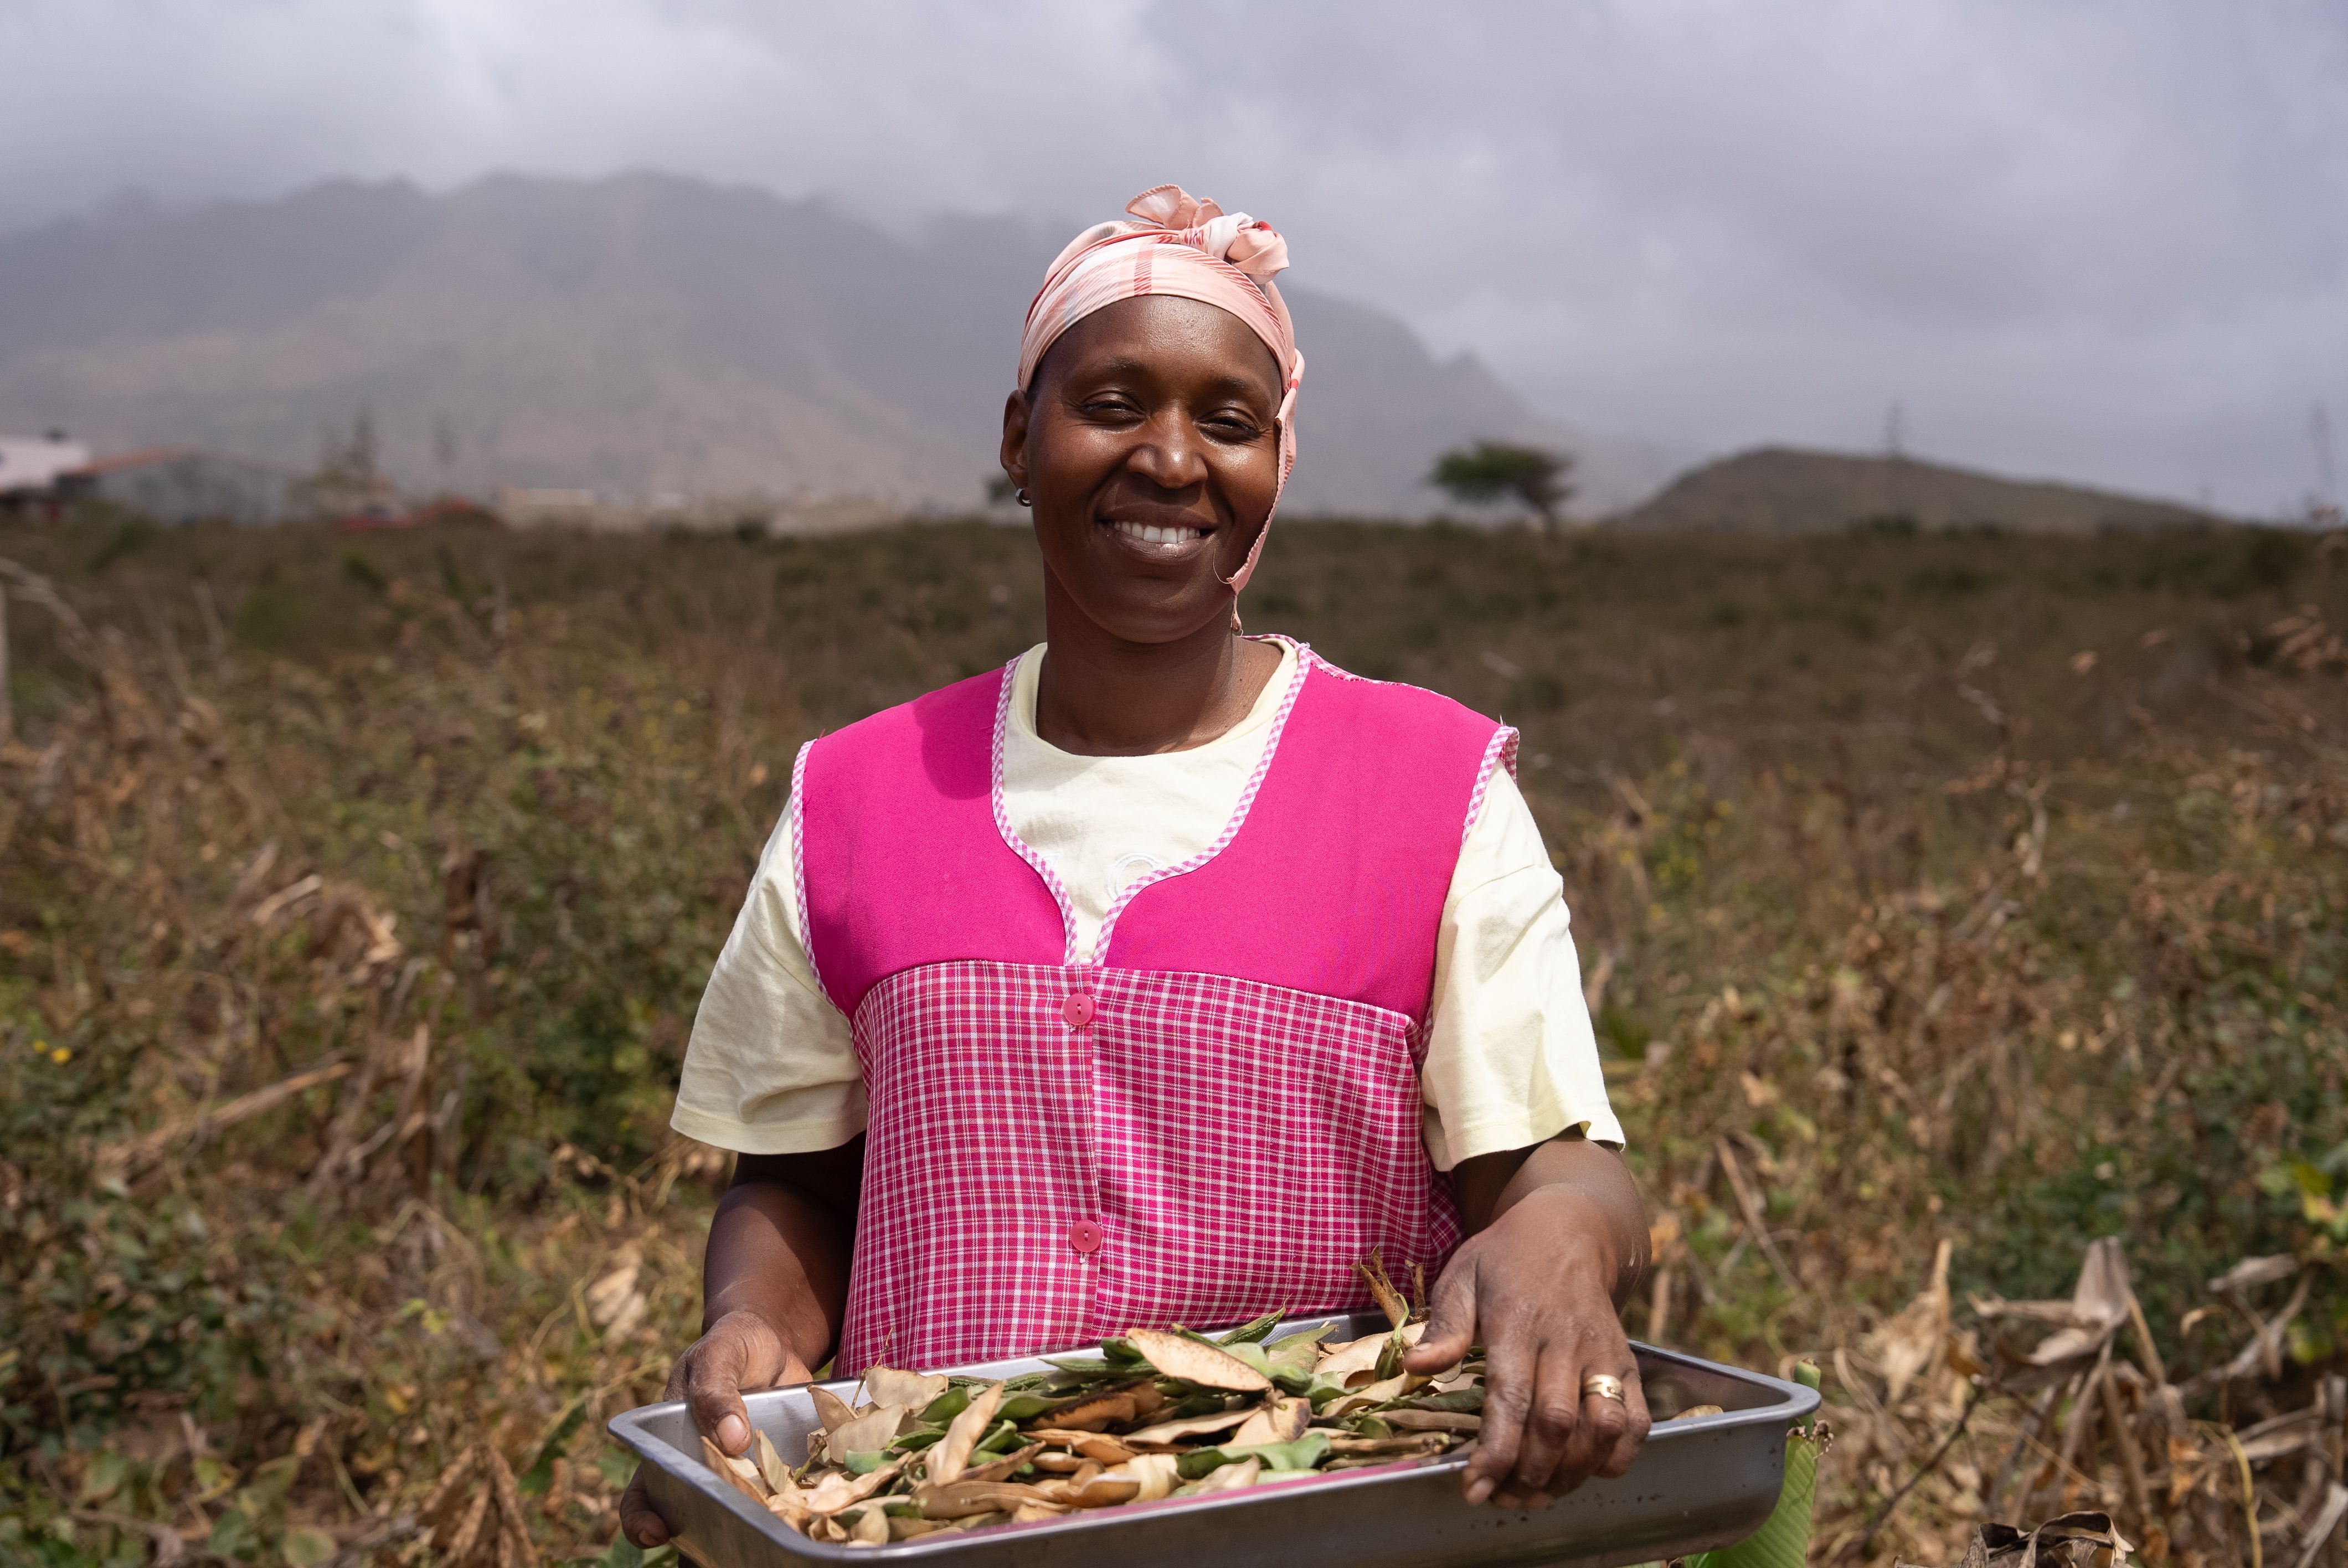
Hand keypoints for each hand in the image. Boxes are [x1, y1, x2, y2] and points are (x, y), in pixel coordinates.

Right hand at [619, 1309, 813, 1547]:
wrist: (776, 1341)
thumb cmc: (733, 1345)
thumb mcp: (720, 1356)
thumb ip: (718, 1392)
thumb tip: (731, 1439)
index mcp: (670, 1444)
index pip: (643, 1492)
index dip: (641, 1519)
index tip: (658, 1531)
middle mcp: (702, 1470)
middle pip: (691, 1520)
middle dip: (701, 1544)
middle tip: (725, 1553)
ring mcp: (741, 1477)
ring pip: (737, 1521)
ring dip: (749, 1536)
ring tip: (766, 1546)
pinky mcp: (778, 1476)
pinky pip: (780, 1503)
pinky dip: (791, 1516)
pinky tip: (804, 1526)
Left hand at [1404, 1185, 1650, 1507]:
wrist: (1568, 1231)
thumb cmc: (1505, 1259)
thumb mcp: (1462, 1276)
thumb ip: (1444, 1326)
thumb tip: (1416, 1368)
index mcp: (1517, 1321)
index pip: (1510, 1399)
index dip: (1496, 1453)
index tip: (1474, 1489)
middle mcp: (1566, 1341)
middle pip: (1556, 1424)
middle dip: (1528, 1474)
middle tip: (1500, 1499)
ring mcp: (1603, 1354)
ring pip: (1601, 1428)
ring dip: (1572, 1473)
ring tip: (1537, 1495)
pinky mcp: (1629, 1363)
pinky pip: (1636, 1421)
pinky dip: (1616, 1458)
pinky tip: (1583, 1472)